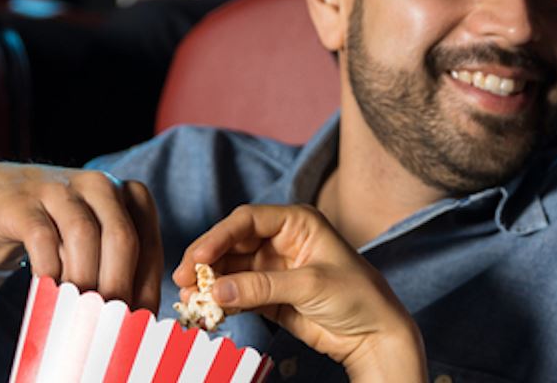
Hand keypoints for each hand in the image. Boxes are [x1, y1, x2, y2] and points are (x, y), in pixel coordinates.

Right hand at [0, 163, 162, 309]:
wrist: (4, 198)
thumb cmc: (62, 230)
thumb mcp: (98, 244)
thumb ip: (119, 271)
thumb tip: (133, 322)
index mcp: (132, 196)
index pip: (150, 247)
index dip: (147, 289)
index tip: (140, 324)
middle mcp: (102, 186)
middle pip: (121, 239)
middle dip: (119, 286)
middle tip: (111, 324)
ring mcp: (62, 189)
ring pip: (83, 235)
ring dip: (84, 279)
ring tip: (80, 312)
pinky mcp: (24, 202)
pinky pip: (41, 237)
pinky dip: (48, 268)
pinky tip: (49, 290)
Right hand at [175, 205, 424, 381]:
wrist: (374, 335)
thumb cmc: (357, 297)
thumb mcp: (310, 285)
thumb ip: (262, 286)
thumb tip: (217, 289)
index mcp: (298, 223)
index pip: (247, 221)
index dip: (218, 236)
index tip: (197, 258)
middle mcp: (283, 241)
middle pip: (232, 244)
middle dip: (206, 262)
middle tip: (182, 281)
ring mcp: (274, 269)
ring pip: (231, 270)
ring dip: (209, 284)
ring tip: (188, 301)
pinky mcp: (270, 296)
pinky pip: (237, 293)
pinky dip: (221, 301)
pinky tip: (206, 310)